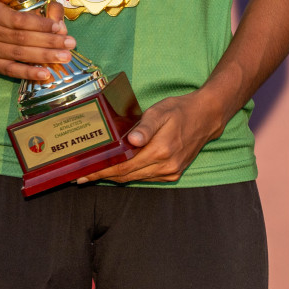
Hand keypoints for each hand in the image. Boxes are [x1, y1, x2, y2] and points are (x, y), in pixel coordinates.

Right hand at [0, 0, 74, 81]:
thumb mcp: (9, 2)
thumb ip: (34, 8)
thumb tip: (58, 18)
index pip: (18, 20)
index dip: (40, 25)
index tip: (59, 27)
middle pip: (21, 38)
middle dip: (49, 42)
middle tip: (70, 44)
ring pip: (18, 54)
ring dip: (44, 56)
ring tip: (64, 56)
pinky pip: (11, 70)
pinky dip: (29, 72)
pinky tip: (45, 73)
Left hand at [82, 89, 228, 183]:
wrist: (206, 117)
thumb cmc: (181, 110)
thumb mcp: (161, 111)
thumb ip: (145, 127)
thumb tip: (131, 141)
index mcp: (160, 150)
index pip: (124, 167)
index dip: (102, 172)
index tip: (84, 174)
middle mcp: (165, 166)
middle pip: (127, 176)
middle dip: (103, 176)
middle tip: (82, 176)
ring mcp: (170, 172)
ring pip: (136, 178)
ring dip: (115, 177)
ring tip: (95, 174)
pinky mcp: (173, 173)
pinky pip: (146, 177)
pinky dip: (130, 175)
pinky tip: (118, 171)